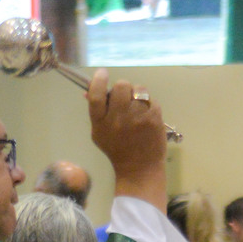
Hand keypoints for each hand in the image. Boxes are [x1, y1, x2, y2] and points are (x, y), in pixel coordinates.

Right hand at [87, 69, 166, 208]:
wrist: (139, 168)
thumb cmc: (117, 149)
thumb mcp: (99, 133)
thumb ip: (96, 111)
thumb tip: (88, 90)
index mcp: (101, 122)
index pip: (96, 94)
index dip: (98, 80)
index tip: (102, 73)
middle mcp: (118, 118)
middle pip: (120, 86)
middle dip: (123, 88)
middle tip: (124, 98)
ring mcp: (137, 118)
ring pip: (139, 89)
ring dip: (138, 94)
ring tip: (137, 107)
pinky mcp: (154, 118)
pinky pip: (151, 99)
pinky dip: (149, 104)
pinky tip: (147, 116)